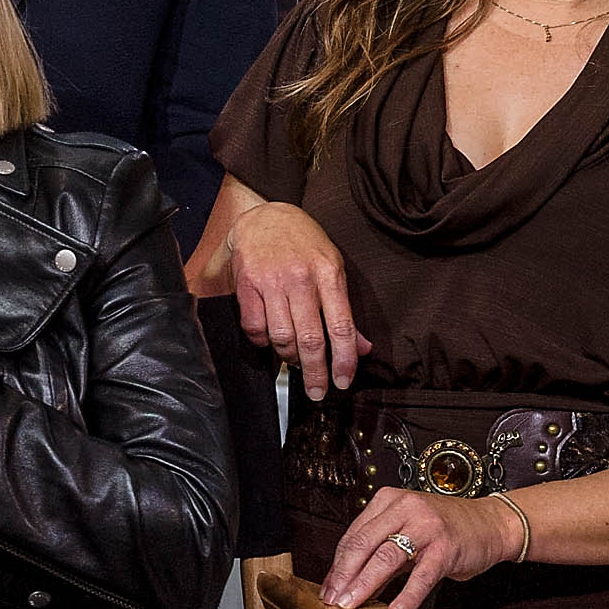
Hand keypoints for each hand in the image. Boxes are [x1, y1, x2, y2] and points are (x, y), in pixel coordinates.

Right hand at [230, 200, 368, 399]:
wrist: (265, 216)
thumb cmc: (303, 244)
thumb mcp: (333, 268)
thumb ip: (345, 310)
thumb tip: (362, 347)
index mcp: (329, 275)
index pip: (341, 327)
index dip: (344, 360)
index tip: (344, 382)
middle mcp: (301, 279)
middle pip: (311, 339)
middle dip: (316, 373)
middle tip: (317, 392)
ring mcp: (272, 282)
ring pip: (282, 337)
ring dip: (289, 358)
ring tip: (295, 362)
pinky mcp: (247, 286)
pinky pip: (255, 328)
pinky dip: (263, 342)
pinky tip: (270, 341)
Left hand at [320, 489, 523, 608]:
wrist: (491, 524)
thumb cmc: (444, 528)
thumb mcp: (405, 529)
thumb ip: (377, 550)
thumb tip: (345, 581)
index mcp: (388, 501)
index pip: (353, 536)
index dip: (337, 565)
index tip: (327, 588)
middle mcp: (405, 509)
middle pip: (363, 545)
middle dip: (344, 576)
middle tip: (334, 600)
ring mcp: (426, 527)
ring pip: (386, 558)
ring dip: (366, 585)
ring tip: (353, 605)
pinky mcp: (446, 548)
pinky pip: (422, 576)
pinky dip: (408, 595)